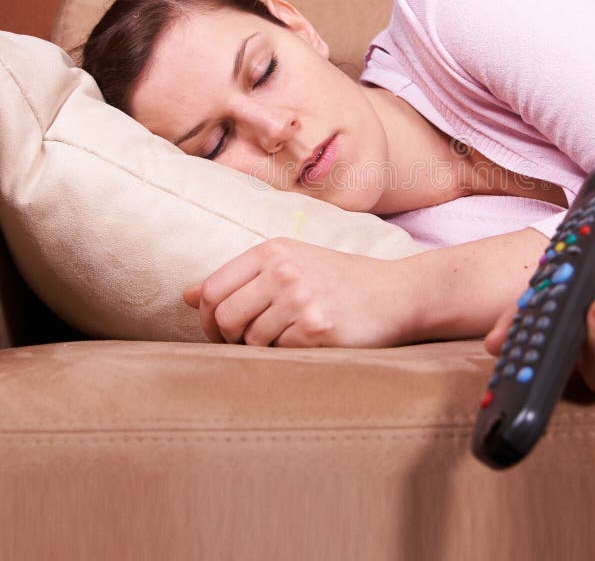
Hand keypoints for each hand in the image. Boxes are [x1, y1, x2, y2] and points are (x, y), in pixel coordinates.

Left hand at [183, 238, 415, 347]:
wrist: (397, 294)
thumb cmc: (341, 281)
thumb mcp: (293, 264)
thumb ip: (241, 277)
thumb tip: (186, 296)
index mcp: (274, 250)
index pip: (212, 289)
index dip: (206, 318)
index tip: (219, 331)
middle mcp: (283, 270)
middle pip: (223, 318)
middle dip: (226, 340)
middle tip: (245, 346)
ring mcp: (300, 299)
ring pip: (249, 340)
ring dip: (261, 349)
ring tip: (287, 339)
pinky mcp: (316, 329)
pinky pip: (278, 354)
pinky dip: (287, 355)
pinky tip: (308, 343)